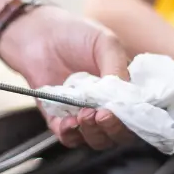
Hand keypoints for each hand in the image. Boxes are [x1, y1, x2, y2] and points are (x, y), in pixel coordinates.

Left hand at [0, 6, 136, 149]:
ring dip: (93, 133)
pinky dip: (70, 134)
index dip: (132, 120)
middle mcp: (106, 105)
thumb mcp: (105, 43)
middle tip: (101, 115)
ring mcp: (83, 114)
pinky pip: (69, 138)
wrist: (36, 33)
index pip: (136, 115)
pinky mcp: (59, 120)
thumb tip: (126, 95)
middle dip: (112, 129)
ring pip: (97, 140)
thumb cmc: (74, 34)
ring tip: (83, 115)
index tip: (119, 111)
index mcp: (122, 89)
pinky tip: (68, 121)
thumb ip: (117, 67)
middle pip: (119, 134)